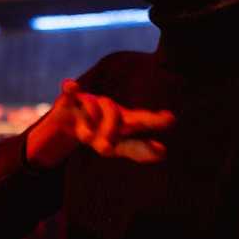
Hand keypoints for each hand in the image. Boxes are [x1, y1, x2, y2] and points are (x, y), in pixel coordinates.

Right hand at [27, 79, 174, 168]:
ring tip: (85, 139)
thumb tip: (163, 152)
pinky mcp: (68, 102)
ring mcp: (88, 103)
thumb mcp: (117, 146)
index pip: (140, 120)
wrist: (68, 123)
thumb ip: (138, 150)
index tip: (170, 119)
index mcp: (123, 119)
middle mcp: (108, 108)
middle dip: (114, 126)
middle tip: (107, 147)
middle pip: (117, 113)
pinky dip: (71, 89)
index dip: (153, 121)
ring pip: (93, 110)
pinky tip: (72, 86)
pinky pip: (70, 94)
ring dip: (87, 128)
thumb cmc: (99, 133)